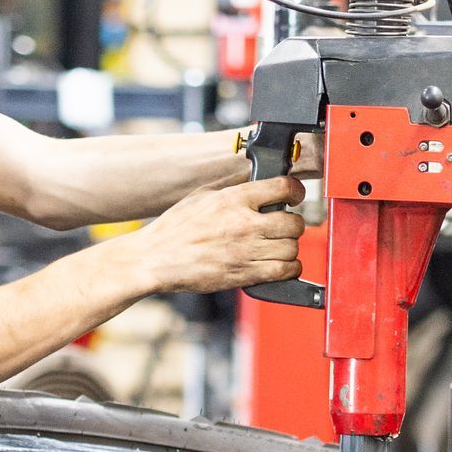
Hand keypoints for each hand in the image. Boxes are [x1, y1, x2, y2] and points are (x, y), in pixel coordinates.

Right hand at [142, 175, 303, 293]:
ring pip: (291, 248)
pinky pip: (284, 271)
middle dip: (292, 224)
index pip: (283, 187)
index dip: (295, 191)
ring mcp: (246, 250)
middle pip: (294, 222)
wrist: (156, 260)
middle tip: (282, 226)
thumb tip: (253, 177)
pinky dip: (289, 268)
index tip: (294, 196)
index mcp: (234, 199)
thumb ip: (231, 186)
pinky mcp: (245, 274)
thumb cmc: (174, 229)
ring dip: (289, 247)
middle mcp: (244, 223)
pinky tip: (281, 264)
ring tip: (277, 246)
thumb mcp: (202, 195)